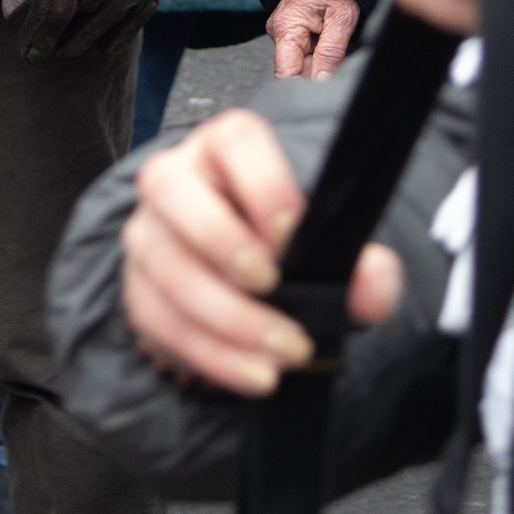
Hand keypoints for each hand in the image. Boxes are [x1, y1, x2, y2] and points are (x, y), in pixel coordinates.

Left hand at [1, 0, 173, 61]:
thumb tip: (17, 7)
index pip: (49, 21)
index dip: (36, 41)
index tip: (27, 55)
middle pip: (75, 27)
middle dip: (57, 41)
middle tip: (43, 49)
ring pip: (105, 29)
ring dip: (85, 43)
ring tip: (70, 51)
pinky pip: (135, 20)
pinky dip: (119, 36)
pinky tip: (107, 47)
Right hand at [122, 108, 402, 395]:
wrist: (253, 287)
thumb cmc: (290, 251)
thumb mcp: (332, 252)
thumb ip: (361, 266)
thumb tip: (374, 281)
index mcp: (225, 149)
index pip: (233, 140)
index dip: (262, 182)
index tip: (294, 231)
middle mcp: (176, 179)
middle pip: (170, 189)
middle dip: (219, 240)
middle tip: (270, 284)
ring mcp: (149, 232)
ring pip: (164, 263)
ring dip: (224, 316)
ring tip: (282, 353)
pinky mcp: (139, 288)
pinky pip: (157, 319)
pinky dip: (210, 354)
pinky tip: (254, 373)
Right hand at [266, 0, 359, 78]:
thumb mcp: (341, 17)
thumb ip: (331, 52)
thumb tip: (321, 82)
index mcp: (285, 28)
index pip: (285, 74)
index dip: (304, 86)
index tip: (323, 94)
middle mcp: (278, 32)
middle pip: (296, 70)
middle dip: (319, 73)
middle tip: (341, 61)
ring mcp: (284, 32)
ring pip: (303, 64)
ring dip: (321, 63)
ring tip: (337, 44)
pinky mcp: (291, 32)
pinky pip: (305, 53)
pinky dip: (320, 54)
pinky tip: (330, 41)